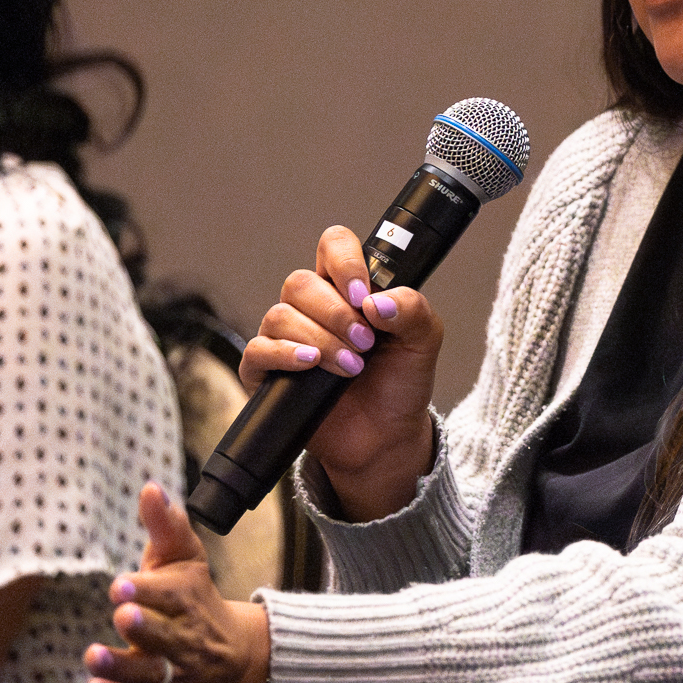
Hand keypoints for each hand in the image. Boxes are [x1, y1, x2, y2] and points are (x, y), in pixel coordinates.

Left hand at [85, 483, 271, 682]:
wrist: (238, 664)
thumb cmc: (196, 603)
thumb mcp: (184, 562)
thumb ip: (165, 526)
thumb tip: (149, 487)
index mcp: (190, 602)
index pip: (173, 596)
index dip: (146, 590)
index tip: (120, 585)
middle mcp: (187, 642)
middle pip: (167, 638)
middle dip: (144, 627)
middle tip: (123, 615)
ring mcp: (178, 680)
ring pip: (151, 678)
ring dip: (122, 668)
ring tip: (93, 656)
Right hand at [239, 224, 442, 517]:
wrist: (386, 437)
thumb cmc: (401, 383)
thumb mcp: (424, 341)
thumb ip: (412, 309)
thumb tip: (376, 301)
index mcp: (348, 288)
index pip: (333, 246)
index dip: (344, 262)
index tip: (362, 294)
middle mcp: (313, 307)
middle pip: (300, 283)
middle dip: (336, 314)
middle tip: (366, 343)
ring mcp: (286, 338)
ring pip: (280, 315)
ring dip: (321, 340)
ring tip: (351, 367)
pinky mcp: (267, 372)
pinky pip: (258, 350)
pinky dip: (284, 354)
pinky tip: (310, 364)